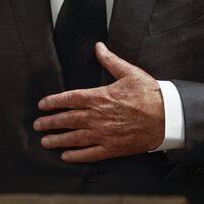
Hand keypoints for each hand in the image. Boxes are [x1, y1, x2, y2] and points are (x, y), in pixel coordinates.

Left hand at [34, 42, 164, 161]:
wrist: (166, 116)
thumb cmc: (149, 94)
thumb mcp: (130, 72)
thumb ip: (110, 60)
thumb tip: (98, 47)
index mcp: (100, 97)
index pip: (70, 99)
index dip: (54, 102)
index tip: (42, 105)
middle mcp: (98, 116)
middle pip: (67, 119)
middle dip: (50, 122)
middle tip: (38, 125)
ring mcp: (104, 134)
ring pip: (74, 138)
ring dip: (57, 140)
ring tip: (45, 141)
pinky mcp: (112, 148)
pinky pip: (89, 154)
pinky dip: (76, 156)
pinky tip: (66, 156)